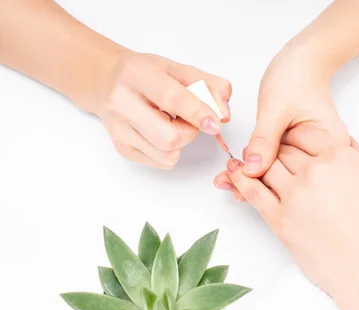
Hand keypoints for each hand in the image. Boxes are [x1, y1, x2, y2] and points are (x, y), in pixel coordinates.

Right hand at [91, 51, 231, 168]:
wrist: (106, 81)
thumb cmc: (145, 75)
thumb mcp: (178, 69)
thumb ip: (208, 86)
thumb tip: (223, 113)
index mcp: (138, 74)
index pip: (171, 98)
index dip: (198, 113)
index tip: (215, 123)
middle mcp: (122, 102)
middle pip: (169, 136)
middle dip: (190, 132)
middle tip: (187, 119)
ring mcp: (119, 129)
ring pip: (167, 154)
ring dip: (181, 143)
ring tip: (172, 123)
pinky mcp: (122, 148)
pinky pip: (161, 162)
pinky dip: (171, 151)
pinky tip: (161, 131)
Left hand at [213, 48, 346, 194]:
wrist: (302, 61)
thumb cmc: (296, 77)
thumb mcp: (276, 108)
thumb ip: (264, 139)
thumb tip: (252, 170)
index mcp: (331, 146)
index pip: (299, 174)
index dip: (267, 184)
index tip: (238, 189)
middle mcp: (325, 155)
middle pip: (290, 178)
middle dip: (258, 185)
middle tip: (226, 186)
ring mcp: (311, 153)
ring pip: (282, 172)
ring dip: (255, 177)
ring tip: (227, 182)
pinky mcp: (297, 148)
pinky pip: (278, 162)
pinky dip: (260, 165)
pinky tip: (241, 172)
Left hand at [225, 125, 358, 298]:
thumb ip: (356, 155)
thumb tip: (341, 140)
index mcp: (340, 157)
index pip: (305, 133)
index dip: (294, 135)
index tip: (289, 140)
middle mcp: (316, 172)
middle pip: (283, 149)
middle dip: (276, 149)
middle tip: (271, 152)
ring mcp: (295, 196)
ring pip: (266, 167)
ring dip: (257, 163)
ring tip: (252, 162)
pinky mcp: (280, 220)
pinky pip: (253, 192)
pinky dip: (241, 179)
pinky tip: (234, 173)